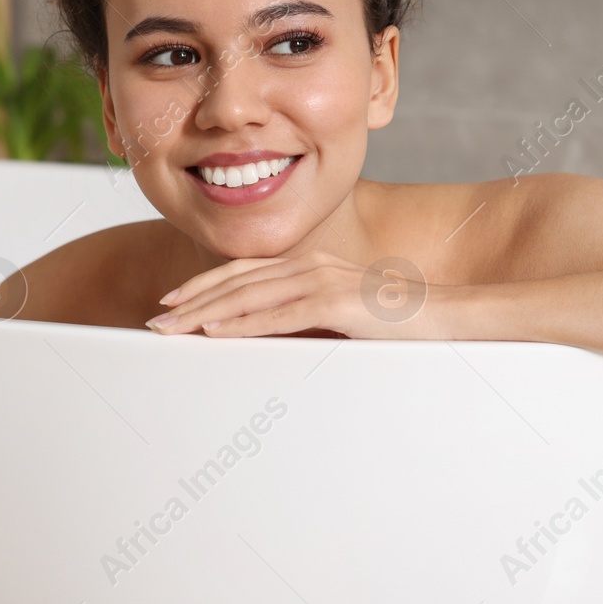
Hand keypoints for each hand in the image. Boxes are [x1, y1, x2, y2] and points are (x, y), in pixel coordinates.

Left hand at [144, 250, 448, 338]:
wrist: (446, 317)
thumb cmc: (399, 322)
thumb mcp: (345, 317)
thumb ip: (309, 318)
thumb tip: (273, 338)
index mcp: (313, 265)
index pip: (247, 272)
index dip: (206, 284)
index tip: (174, 301)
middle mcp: (313, 265)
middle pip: (238, 280)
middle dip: (192, 299)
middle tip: (157, 318)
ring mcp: (324, 281)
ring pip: (250, 295)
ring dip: (205, 312)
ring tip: (172, 328)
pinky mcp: (336, 304)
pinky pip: (279, 315)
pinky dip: (242, 323)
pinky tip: (215, 331)